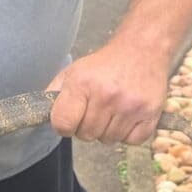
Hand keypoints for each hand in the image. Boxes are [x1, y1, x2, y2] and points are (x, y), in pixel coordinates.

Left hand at [46, 42, 168, 144]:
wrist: (142, 49)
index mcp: (82, 84)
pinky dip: (128, 134)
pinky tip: (127, 117)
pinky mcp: (150, 113)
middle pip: (86, 135)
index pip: (63, 124)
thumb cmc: (104, 65)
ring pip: (108, 140)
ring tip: (111, 111)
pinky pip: (131, 142)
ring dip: (107, 131)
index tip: (69, 119)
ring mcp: (130, 106)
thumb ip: (54, 93)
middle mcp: (106, 96)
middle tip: (95, 111)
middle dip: (86, 127)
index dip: (63, 126)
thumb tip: (40, 115)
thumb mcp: (73, 72)